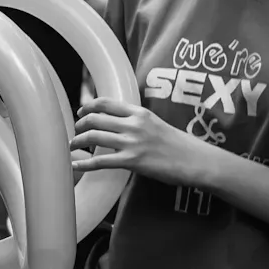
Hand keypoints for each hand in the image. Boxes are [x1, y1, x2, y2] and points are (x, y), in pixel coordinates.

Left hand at [68, 97, 218, 185]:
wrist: (197, 161)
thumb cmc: (180, 146)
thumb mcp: (157, 124)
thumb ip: (138, 122)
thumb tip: (119, 125)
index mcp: (140, 112)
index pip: (106, 103)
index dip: (88, 106)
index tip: (80, 113)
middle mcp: (134, 124)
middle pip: (95, 119)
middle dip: (79, 126)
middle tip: (75, 133)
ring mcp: (132, 142)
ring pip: (93, 137)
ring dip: (77, 142)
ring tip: (71, 147)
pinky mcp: (132, 161)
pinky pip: (100, 161)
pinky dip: (83, 163)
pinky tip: (74, 165)